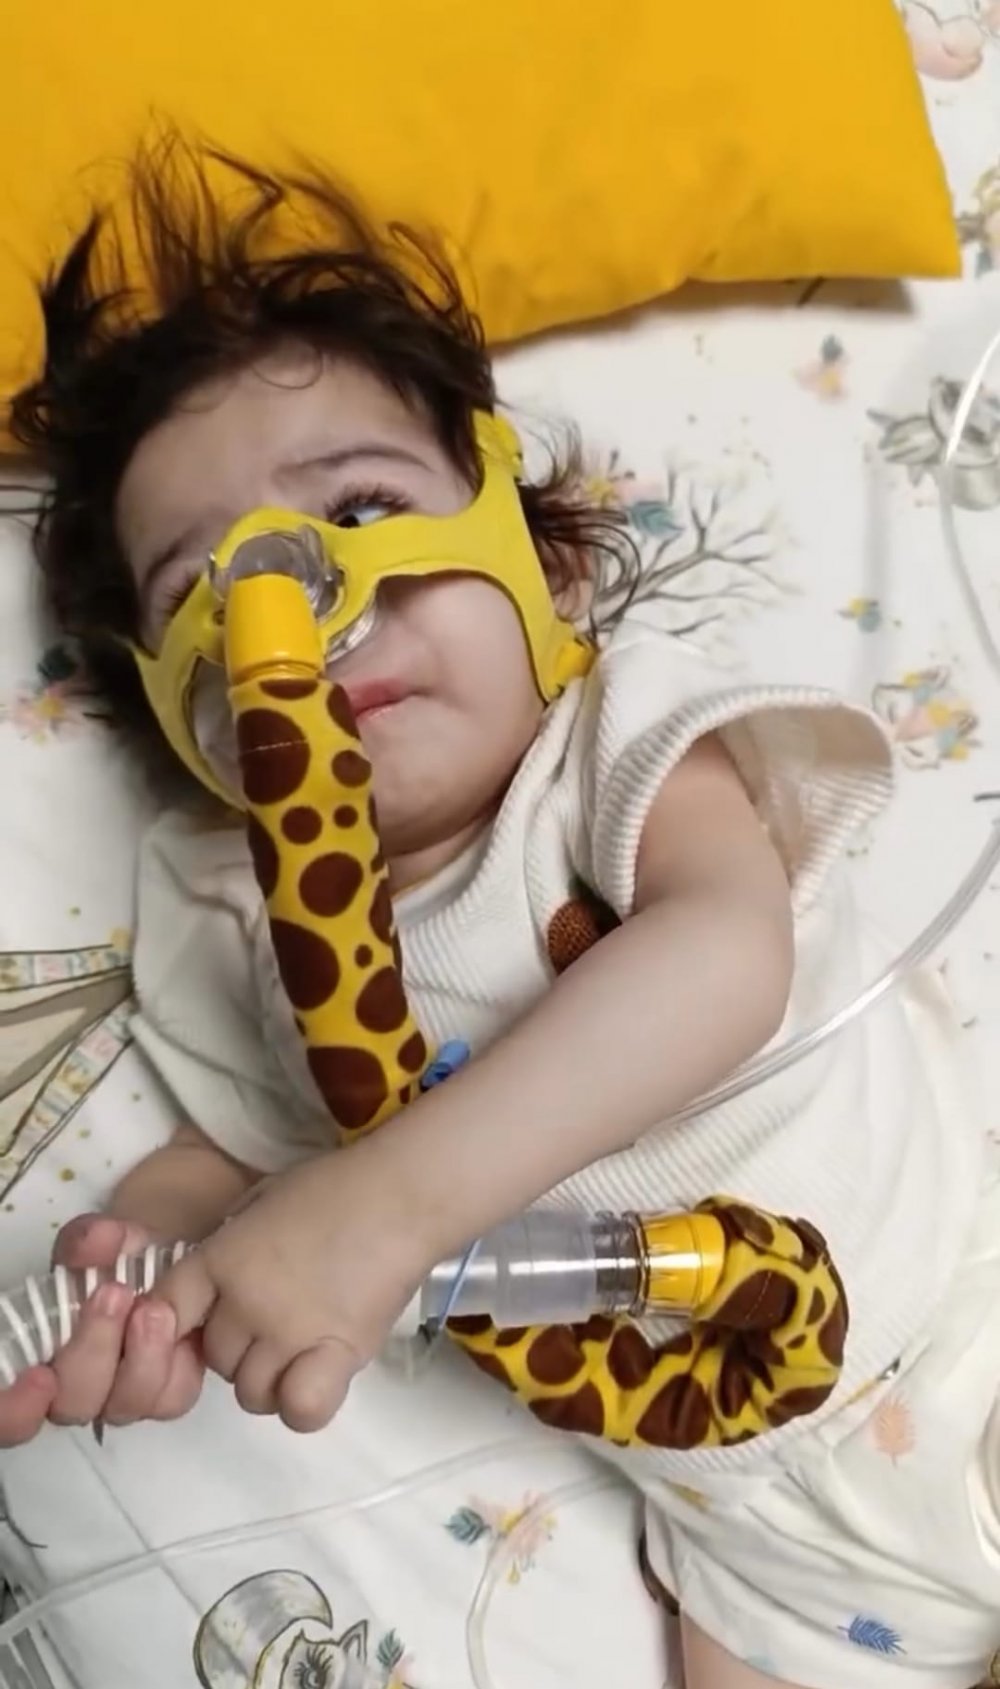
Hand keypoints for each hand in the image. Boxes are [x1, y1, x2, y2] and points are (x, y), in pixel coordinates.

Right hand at [0, 1214, 203, 1442]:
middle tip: (116, 1295)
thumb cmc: (120, 1260)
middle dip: (94, 1352)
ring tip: (153, 1308)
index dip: (15, 1411)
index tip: (40, 1376)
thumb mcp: (103, 1241)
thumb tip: (92, 1242)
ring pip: (125, 1406)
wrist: (171, 1266)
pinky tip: (182, 1328)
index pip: (11, 1414)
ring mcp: (123, 1396)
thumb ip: (90, 1240)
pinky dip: (177, 1364)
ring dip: (141, 1358)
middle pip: (73, 1405)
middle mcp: (76, 1390)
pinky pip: (172, 1398)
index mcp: (42, 1359)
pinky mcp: (169, 1392)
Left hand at [156, 1150, 426, 1432]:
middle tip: (278, 1318)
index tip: (209, 1317)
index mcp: (220, 1259)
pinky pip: (297, 1410)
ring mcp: (288, 1334)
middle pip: (216, 1359)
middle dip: (240, 1346)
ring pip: (250, 1392)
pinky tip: (319, 1374)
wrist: (398, 1196)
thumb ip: (230, 1244)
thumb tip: (219, 1280)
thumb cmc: (334, 1186)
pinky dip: (303, 1402)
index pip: (167, 1311)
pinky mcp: (336, 1357)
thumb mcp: (262, 1200)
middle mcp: (244, 1303)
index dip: (180, 1322)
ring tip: (304, 1344)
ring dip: (271, 1376)